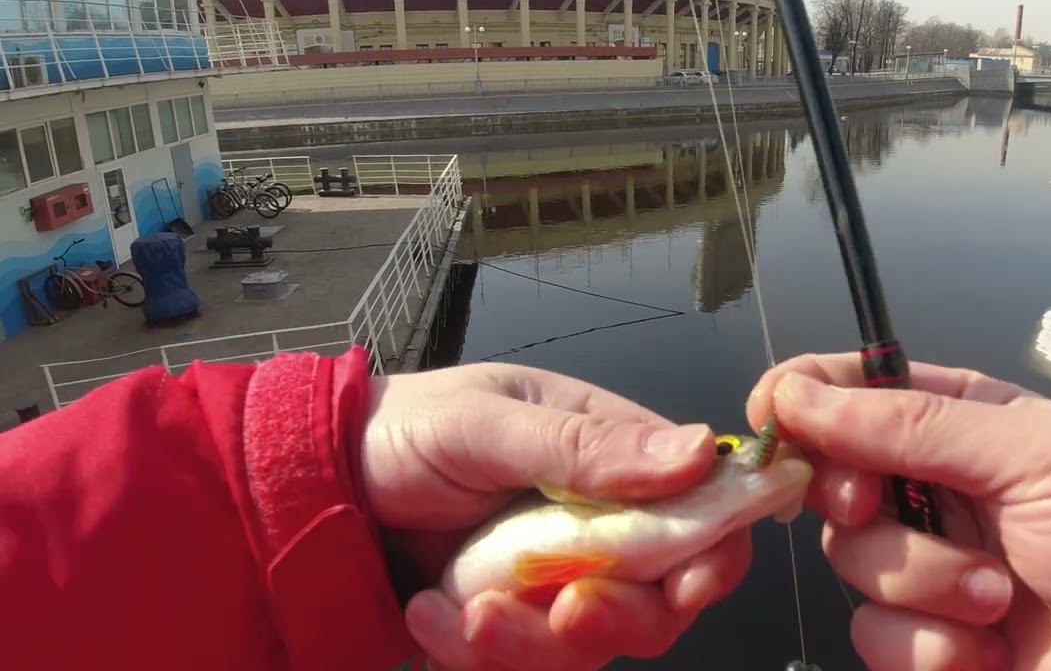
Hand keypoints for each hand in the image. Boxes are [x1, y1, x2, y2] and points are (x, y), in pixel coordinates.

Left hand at [361, 364, 750, 670]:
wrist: (321, 479)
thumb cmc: (405, 428)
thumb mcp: (486, 423)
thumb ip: (584, 445)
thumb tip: (697, 450)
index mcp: (610, 457)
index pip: (700, 510)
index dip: (710, 553)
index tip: (686, 585)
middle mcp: (595, 524)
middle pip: (658, 600)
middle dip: (617, 619)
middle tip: (566, 610)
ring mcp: (552, 580)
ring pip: (589, 647)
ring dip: (531, 645)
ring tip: (462, 613)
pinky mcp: (509, 624)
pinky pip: (523, 667)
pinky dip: (475, 656)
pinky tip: (427, 615)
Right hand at [748, 354, 1050, 670]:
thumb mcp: (1039, 455)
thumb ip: (912, 423)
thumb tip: (797, 394)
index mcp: (964, 423)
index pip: (858, 391)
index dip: (806, 396)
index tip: (771, 412)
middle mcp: (936, 491)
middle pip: (834, 478)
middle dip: (855, 497)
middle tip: (879, 503)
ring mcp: (932, 571)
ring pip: (851, 561)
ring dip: (919, 579)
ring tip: (997, 595)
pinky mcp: (931, 647)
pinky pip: (875, 638)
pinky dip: (929, 647)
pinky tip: (992, 651)